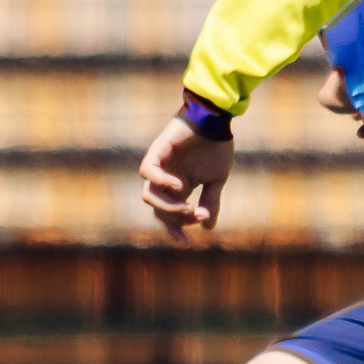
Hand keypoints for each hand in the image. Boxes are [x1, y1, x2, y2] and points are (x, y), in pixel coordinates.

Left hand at [138, 115, 233, 241]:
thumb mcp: (216, 181)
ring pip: (148, 196)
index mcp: (178, 189)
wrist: (216, 121)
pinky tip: (179, 186)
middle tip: (196, 214)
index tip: (186, 242)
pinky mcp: (157, 152)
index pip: (167, 217)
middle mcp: (165, 181)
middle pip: (158, 211)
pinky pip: (146, 172)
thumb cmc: (216, 147)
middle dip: (177, 218)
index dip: (174, 230)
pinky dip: (160, 182)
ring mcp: (159, 168)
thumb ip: (210, 202)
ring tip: (187, 206)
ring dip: (167, 207)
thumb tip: (208, 227)